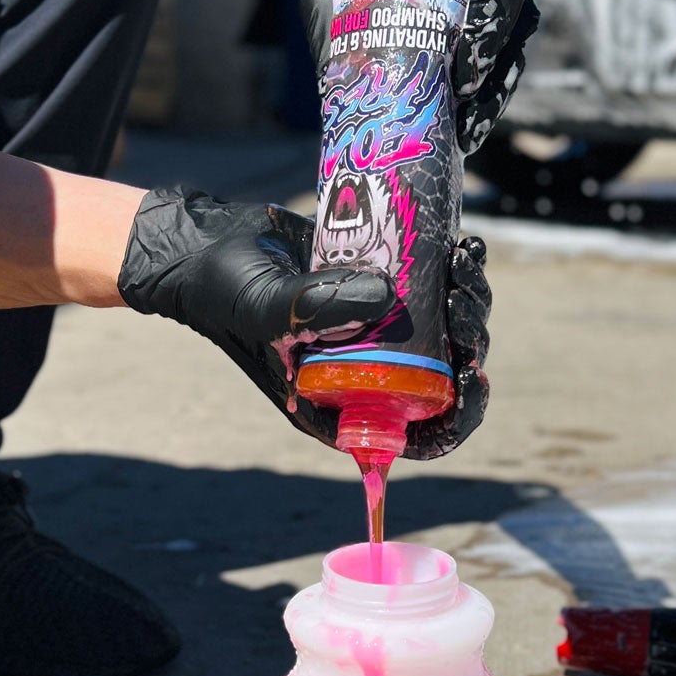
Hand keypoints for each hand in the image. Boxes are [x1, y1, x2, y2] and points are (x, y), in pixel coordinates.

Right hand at [118, 189, 491, 458]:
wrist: (204, 244)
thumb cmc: (224, 292)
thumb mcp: (268, 309)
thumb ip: (320, 309)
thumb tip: (389, 299)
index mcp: (342, 404)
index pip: (418, 432)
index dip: (459, 412)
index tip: (471, 372)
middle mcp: (364, 373)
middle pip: (444, 372)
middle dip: (469, 335)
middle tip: (464, 295)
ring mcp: (373, 328)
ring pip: (445, 327)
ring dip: (467, 298)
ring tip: (463, 260)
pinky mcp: (376, 284)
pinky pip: (428, 286)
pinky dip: (451, 268)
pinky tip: (460, 244)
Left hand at [300, 0, 538, 152]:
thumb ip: (332, 34)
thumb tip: (339, 104)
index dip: (493, 28)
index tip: (462, 76)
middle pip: (516, 23)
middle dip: (495, 79)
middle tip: (467, 118)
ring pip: (512, 48)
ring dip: (495, 95)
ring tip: (469, 133)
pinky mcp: (483, 24)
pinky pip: (499, 61)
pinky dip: (485, 96)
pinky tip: (465, 130)